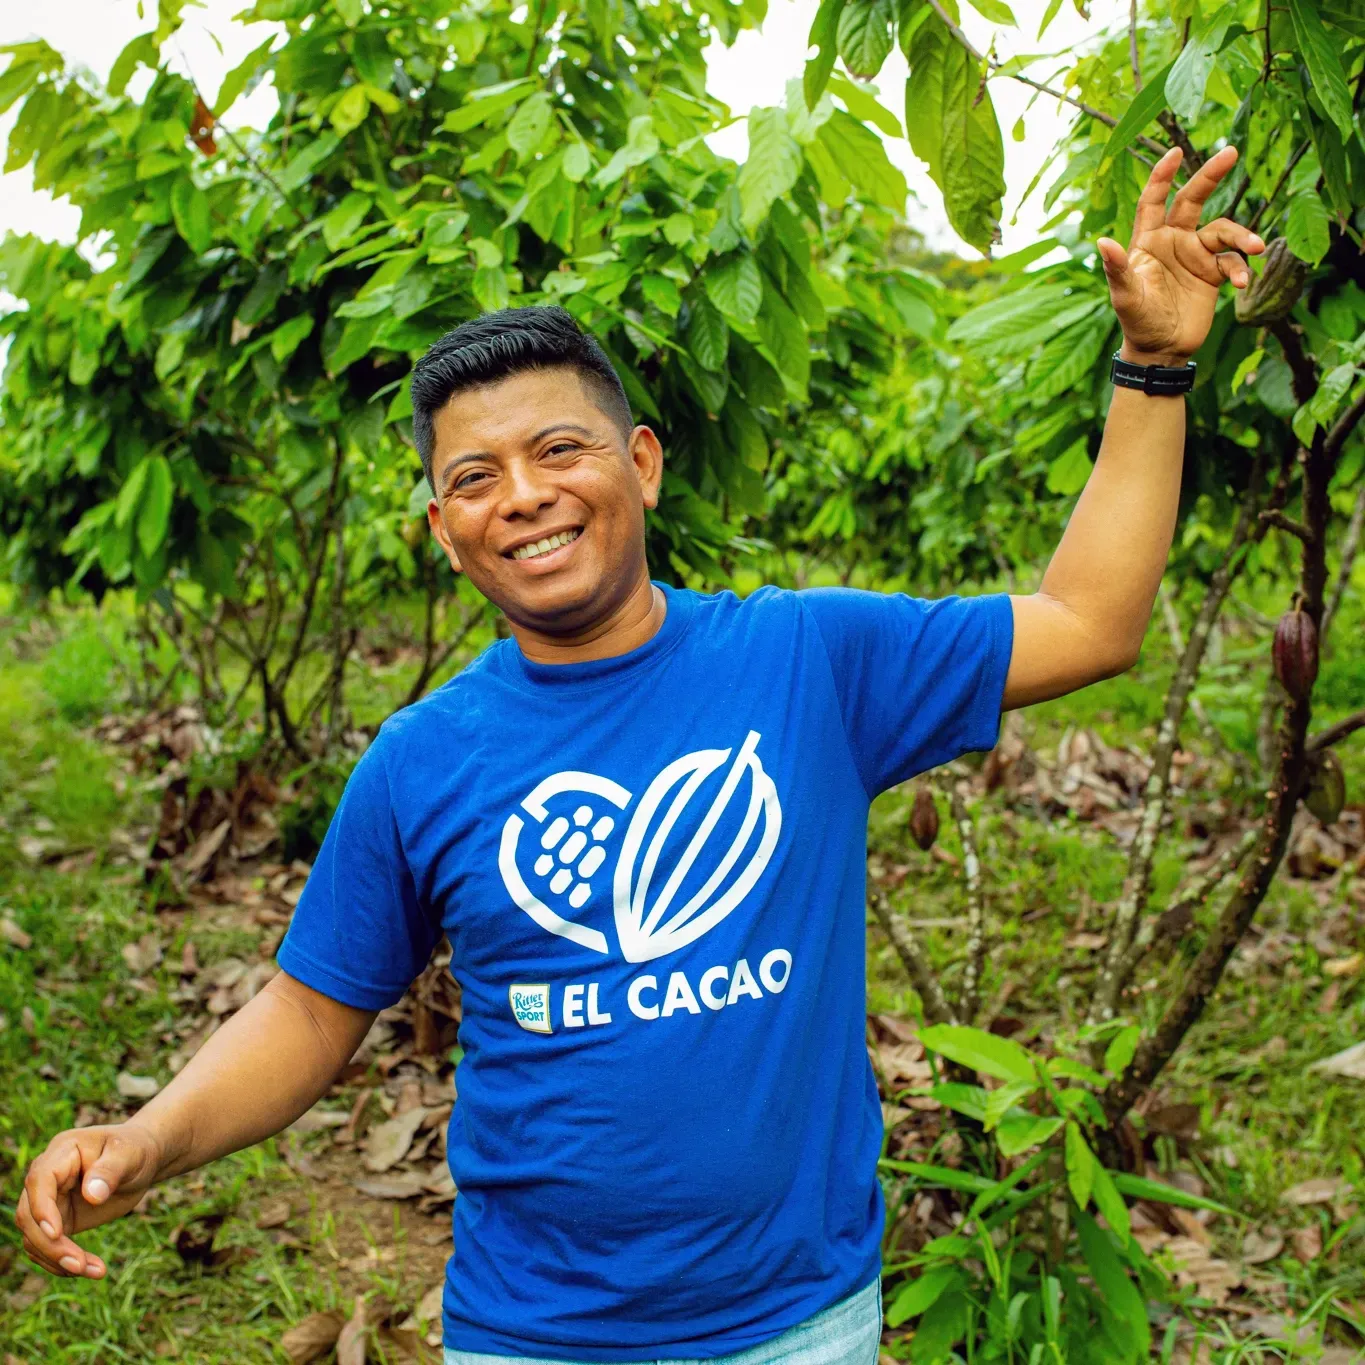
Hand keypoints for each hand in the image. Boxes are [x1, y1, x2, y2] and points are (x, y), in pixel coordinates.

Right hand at [15, 1123, 163, 1278]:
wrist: (143, 1160)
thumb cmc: (136, 1149)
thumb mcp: (130, 1154)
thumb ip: (111, 1171)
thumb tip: (92, 1195)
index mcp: (62, 1152)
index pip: (39, 1181)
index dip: (42, 1208)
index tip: (57, 1234)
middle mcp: (47, 1178)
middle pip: (29, 1215)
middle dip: (51, 1245)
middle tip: (80, 1266)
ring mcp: (50, 1201)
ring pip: (35, 1237)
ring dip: (57, 1260)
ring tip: (95, 1271)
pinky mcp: (58, 1220)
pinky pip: (48, 1246)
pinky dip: (63, 1262)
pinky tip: (89, 1269)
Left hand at [1097, 145, 1264, 366]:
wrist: (1160, 351)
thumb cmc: (1137, 322)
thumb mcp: (1126, 297)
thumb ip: (1118, 269)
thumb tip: (1102, 242)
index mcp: (1148, 241)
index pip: (1153, 201)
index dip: (1162, 176)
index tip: (1176, 152)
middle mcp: (1173, 242)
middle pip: (1193, 199)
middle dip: (1210, 175)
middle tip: (1231, 151)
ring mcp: (1195, 255)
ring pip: (1223, 230)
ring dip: (1241, 236)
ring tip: (1257, 247)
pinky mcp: (1213, 273)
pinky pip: (1232, 261)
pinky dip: (1240, 269)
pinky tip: (1242, 283)